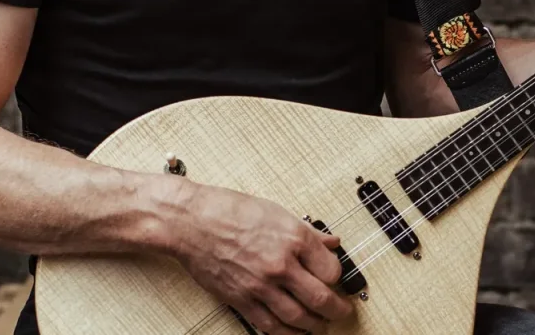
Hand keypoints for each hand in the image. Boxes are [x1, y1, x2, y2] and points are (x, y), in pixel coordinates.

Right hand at [169, 183, 354, 333]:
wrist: (192, 222)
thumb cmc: (230, 211)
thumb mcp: (278, 212)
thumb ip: (309, 232)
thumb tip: (332, 241)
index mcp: (294, 238)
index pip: (331, 269)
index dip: (339, 278)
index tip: (338, 280)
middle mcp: (280, 264)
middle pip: (320, 298)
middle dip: (336, 309)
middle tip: (342, 311)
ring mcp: (261, 285)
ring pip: (298, 317)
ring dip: (315, 325)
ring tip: (321, 324)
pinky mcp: (241, 300)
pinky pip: (270, 325)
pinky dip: (287, 333)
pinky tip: (295, 331)